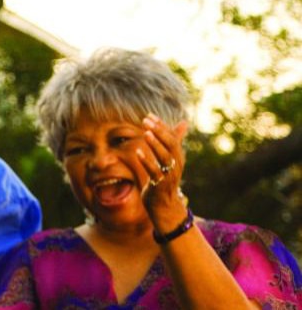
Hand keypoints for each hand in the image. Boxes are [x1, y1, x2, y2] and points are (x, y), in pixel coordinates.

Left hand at [129, 114, 189, 229]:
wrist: (165, 205)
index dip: (162, 127)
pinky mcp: (160, 185)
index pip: (172, 138)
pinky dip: (147, 162)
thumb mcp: (171, 159)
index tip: (150, 116)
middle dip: (159, 132)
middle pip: (171, 146)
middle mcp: (176, 165)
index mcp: (178, 157)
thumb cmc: (165, 179)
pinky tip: (137, 153)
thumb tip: (184, 122)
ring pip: (165, 158)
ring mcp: (169, 175)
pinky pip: (154, 172)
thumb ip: (174, 141)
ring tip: (145, 133)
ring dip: (155, 145)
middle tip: (146, 120)